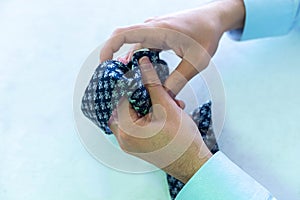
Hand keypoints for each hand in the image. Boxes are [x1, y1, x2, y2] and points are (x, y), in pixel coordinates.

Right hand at [100, 0, 244, 94]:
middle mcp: (152, 28)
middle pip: (123, 40)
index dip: (108, 47)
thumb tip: (164, 96)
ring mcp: (154, 31)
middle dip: (114, 58)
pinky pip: (142, 47)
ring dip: (128, 61)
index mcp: (158, 30)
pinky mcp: (158, 35)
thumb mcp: (197, 61)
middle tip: (113, 80)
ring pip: (133, 45)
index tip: (103, 64)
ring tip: (126, 81)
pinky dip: (138, 60)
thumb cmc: (207, 35)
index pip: (123, 34)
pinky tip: (141, 74)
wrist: (215, 19)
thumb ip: (179, 79)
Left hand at [108, 57, 211, 182]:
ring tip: (163, 103)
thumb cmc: (182, 141)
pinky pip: (136, 126)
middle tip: (152, 91)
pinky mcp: (138, 146)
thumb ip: (152, 82)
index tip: (137, 75)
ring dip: (146, 106)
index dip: (130, 84)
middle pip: (124, 107)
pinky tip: (163, 112)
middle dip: (140, 97)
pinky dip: (147, 117)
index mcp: (126, 130)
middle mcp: (124, 139)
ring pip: (131, 116)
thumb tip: (143, 65)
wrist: (193, 164)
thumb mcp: (166, 106)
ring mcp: (130, 144)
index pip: (120, 98)